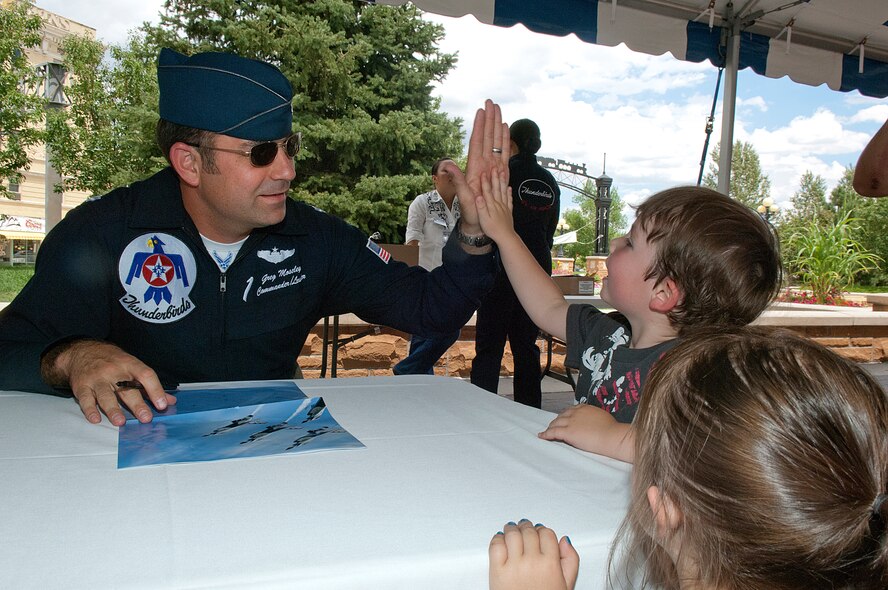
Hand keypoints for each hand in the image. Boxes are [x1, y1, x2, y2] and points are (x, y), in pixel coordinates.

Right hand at [48, 340, 175, 425]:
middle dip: (137, 404)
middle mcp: (113, 371)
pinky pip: (85, 399)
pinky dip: (90, 410)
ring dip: (113, 409)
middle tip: (145, 418)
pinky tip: (96, 419)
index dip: (155, 390)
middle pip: (127, 389)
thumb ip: (150, 385)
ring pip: (105, 395)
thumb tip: (170, 401)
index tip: (162, 404)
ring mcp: (97, 378)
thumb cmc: (112, 361)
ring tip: (120, 422)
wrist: (82, 351)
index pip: (146, 375)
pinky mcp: (82, 386)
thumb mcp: (133, 366)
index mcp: (130, 364)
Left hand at [444, 99, 509, 233]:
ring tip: (498, 110)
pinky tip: (505, 128)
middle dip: (489, 119)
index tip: (480, 111)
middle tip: (491, 102)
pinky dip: (505, 140)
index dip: (479, 126)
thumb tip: (446, 164)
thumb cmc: (471, 210)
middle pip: (487, 136)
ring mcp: (491, 165)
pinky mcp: (500, 171)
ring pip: (495, 141)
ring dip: (497, 125)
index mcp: (474, 166)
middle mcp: (483, 163)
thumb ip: (456, 179)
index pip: (477, 141)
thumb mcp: (463, 195)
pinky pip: (504, 152)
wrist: (479, 220)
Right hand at [477, 167, 514, 244]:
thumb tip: (478, 196)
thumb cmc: (493, 230)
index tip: (483, 173)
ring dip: (502, 182)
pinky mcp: (508, 211)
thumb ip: (481, 207)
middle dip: (495, 177)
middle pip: (496, 188)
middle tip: (495, 168)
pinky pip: (509, 199)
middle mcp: (498, 204)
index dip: (485, 182)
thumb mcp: (484, 219)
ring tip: (503, 173)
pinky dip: (509, 193)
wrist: (505, 237)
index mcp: (491, 205)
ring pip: (503, 191)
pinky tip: (509, 188)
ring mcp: (504, 207)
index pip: (487, 191)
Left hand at [489, 519, 577, 589]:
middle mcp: (532, 562)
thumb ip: (570, 560)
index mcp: (550, 564)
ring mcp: (514, 565)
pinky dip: (498, 539)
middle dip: (527, 528)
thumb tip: (565, 541)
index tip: (539, 532)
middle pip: (529, 531)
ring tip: (512, 531)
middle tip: (524, 529)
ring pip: (512, 534)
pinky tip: (501, 542)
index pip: (546, 533)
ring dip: (511, 530)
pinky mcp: (497, 570)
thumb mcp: (566, 585)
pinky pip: (496, 545)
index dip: (542, 530)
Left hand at [538, 404, 633, 461]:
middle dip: (557, 421)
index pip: (571, 410)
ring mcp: (571, 422)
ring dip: (551, 427)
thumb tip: (595, 422)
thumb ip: (594, 418)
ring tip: (547, 431)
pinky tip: (542, 436)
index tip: (564, 418)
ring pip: (556, 423)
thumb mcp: (603, 418)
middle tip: (554, 426)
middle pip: (562, 416)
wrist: (611, 436)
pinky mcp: (568, 432)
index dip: (566, 415)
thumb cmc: (612, 430)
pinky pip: (553, 432)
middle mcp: (576, 413)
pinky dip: (546, 434)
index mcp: (585, 408)